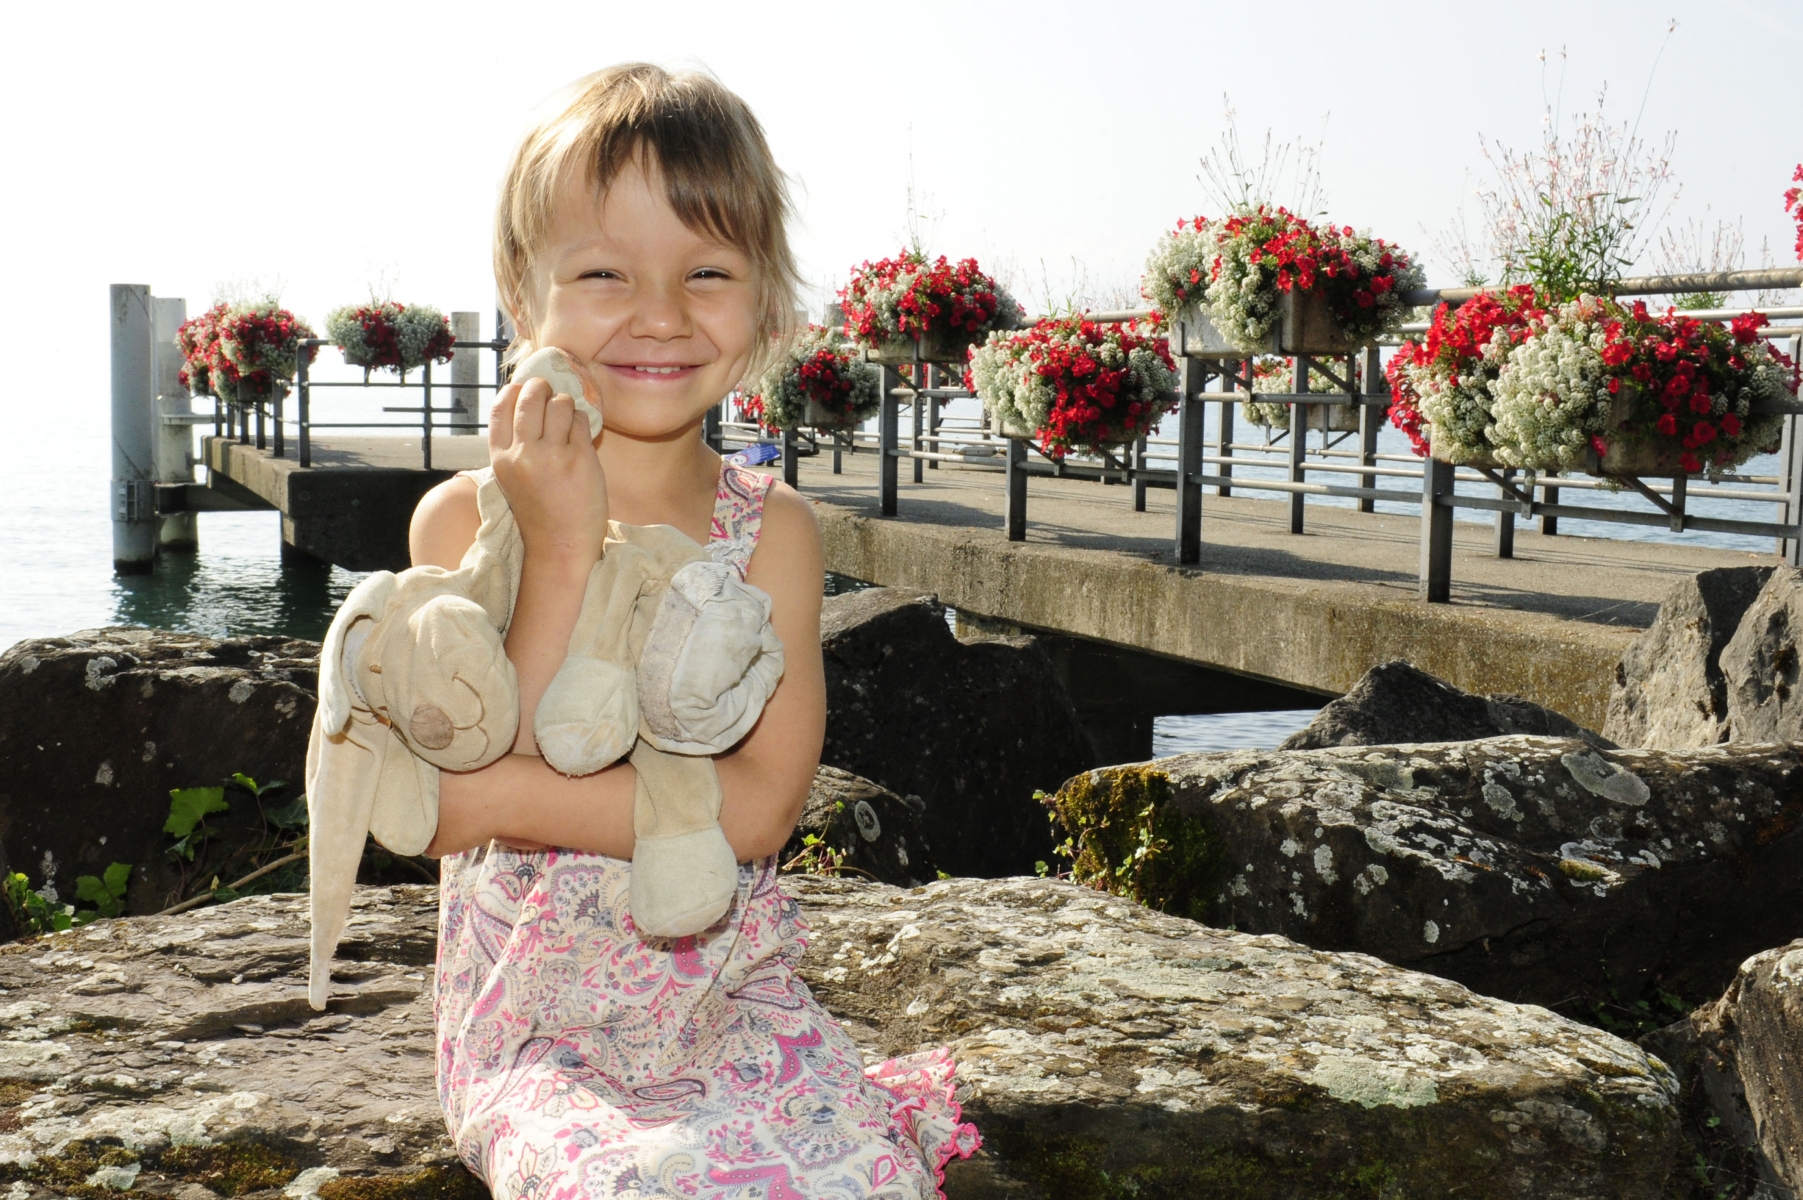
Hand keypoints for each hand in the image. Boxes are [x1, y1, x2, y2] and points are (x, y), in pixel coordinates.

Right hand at [489, 375, 608, 562]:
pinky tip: (580, 438)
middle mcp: (522, 453)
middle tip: (551, 394)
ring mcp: (551, 455)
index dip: (515, 390)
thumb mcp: (513, 476)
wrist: (559, 546)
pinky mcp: (579, 459)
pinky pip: (581, 421)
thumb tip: (527, 398)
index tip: (526, 389)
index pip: (501, 406)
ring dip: (566, 406)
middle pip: (531, 397)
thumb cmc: (539, 510)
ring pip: (560, 404)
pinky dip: (582, 423)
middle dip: (543, 388)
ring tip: (568, 422)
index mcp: (500, 457)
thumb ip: (515, 443)